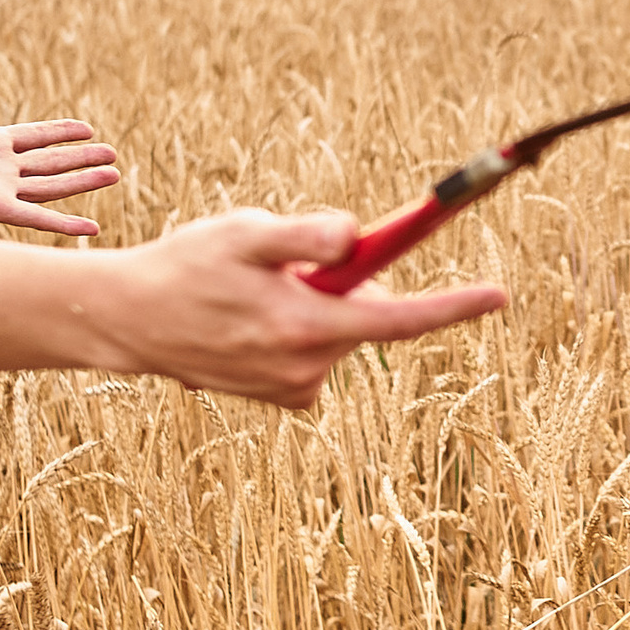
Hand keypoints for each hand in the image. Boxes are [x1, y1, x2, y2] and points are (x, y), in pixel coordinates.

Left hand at [0, 64, 120, 234]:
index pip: (35, 137)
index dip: (61, 132)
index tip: (87, 129)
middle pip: (50, 162)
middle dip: (81, 159)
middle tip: (113, 156)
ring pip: (50, 186)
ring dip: (81, 182)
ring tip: (113, 175)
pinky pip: (34, 216)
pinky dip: (63, 223)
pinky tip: (91, 227)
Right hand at [116, 210, 508, 409]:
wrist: (130, 321)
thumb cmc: (188, 266)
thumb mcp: (246, 233)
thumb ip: (309, 234)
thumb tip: (359, 237)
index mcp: (307, 327)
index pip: (399, 319)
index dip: (454, 306)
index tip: (499, 296)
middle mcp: (307, 367)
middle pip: (366, 315)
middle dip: (347, 282)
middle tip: (290, 261)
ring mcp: (293, 387)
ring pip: (338, 330)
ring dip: (314, 305)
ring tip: (251, 292)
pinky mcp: (280, 396)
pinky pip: (314, 351)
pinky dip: (297, 329)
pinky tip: (248, 320)